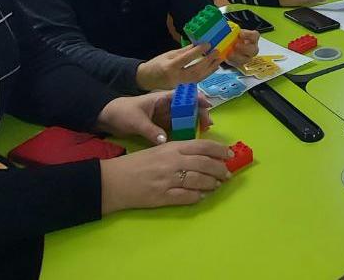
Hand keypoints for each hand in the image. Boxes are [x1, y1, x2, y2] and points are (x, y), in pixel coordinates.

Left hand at [95, 90, 212, 143]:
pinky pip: (177, 128)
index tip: (208, 106)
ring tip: (204, 134)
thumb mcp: (136, 121)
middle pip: (188, 107)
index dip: (197, 98)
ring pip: (185, 118)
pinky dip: (185, 132)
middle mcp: (166, 106)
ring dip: (194, 124)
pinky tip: (192, 140)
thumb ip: (151, 131)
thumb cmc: (122, 113)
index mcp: (162, 98)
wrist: (107, 119)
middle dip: (199, 114)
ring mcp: (165, 116)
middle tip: (207, 126)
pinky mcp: (162, 126)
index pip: (184, 95)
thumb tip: (165, 141)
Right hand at [99, 140, 232, 212]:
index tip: (229, 154)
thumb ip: (179, 152)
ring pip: (199, 181)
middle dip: (219, 169)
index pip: (202, 145)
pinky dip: (198, 197)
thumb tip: (202, 156)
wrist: (114, 180)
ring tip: (217, 185)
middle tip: (227, 174)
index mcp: (171, 147)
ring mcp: (168, 180)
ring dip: (211, 183)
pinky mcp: (163, 197)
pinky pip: (187, 197)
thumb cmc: (137, 163)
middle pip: (204, 164)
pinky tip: (202, 196)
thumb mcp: (158, 150)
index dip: (219, 150)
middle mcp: (172, 161)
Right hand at [136, 45, 222, 90]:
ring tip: (219, 59)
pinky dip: (206, 74)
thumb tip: (198, 43)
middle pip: (195, 70)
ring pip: (199, 77)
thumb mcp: (168, 54)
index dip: (198, 51)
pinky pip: (197, 81)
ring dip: (211, 68)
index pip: (186, 59)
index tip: (208, 44)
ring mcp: (180, 85)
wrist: (147, 79)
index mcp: (170, 67)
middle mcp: (176, 78)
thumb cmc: (157, 64)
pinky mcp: (183, 89)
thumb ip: (184, 51)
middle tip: (217, 51)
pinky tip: (213, 67)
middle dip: (208, 61)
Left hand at [225, 28, 258, 65]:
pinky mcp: (241, 63)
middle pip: (253, 49)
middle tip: (235, 45)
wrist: (229, 44)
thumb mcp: (233, 30)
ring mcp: (248, 57)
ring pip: (246, 59)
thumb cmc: (233, 36)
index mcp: (253, 38)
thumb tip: (227, 29)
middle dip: (244, 48)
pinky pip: (238, 64)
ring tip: (229, 53)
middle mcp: (253, 48)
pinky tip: (227, 57)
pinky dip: (232, 61)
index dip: (248, 35)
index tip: (240, 34)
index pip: (255, 36)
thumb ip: (232, 29)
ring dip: (237, 57)